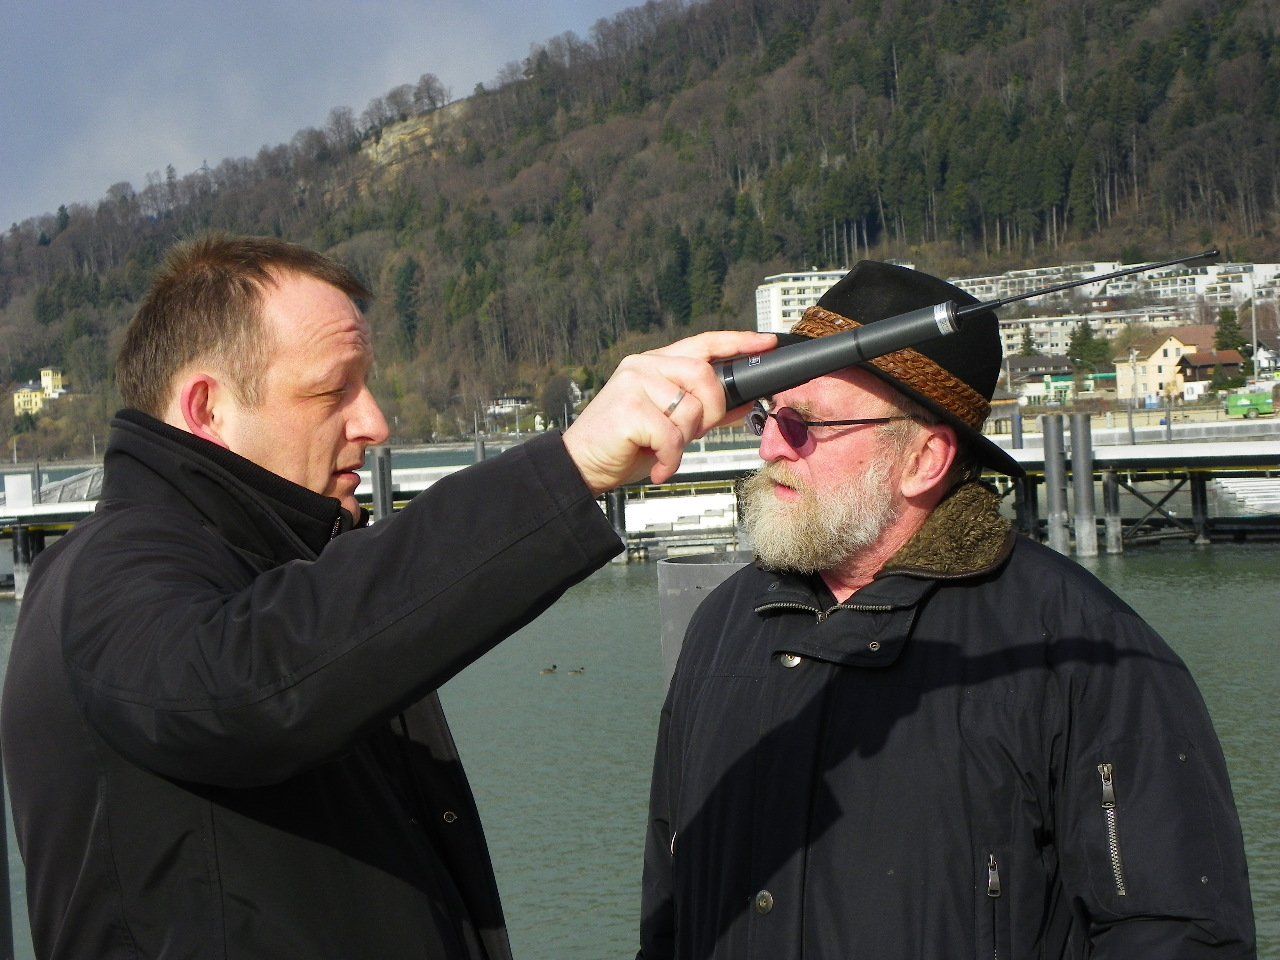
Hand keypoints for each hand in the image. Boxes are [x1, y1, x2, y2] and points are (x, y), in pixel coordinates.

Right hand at [562, 331, 776, 493]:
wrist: (582, 465)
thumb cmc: (625, 444)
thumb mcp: (672, 426)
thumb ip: (705, 411)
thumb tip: (741, 403)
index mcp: (655, 363)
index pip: (703, 343)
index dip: (737, 342)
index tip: (765, 343)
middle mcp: (644, 366)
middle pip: (704, 376)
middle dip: (711, 411)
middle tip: (692, 435)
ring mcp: (633, 383)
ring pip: (690, 410)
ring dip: (684, 442)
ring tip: (664, 452)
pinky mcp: (628, 408)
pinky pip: (672, 435)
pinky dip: (670, 458)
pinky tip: (657, 466)